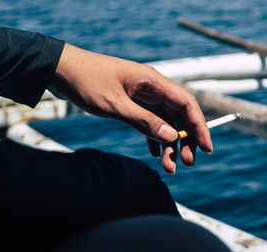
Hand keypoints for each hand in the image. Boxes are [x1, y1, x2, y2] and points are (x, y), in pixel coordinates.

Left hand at [49, 44, 212, 173]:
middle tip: (186, 163)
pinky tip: (155, 154)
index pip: (187, 104)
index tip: (207, 148)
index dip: (200, 126)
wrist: (60, 70)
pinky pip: (150, 123)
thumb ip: (144, 121)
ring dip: (169, 144)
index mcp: (153, 82)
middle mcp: (152, 88)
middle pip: (179, 116)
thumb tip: (173, 137)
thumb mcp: (115, 105)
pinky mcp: (131, 103)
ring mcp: (142, 96)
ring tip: (169, 167)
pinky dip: (154, 138)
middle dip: (186, 140)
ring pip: (165, 122)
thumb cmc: (86, 81)